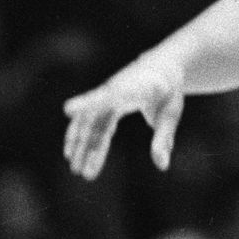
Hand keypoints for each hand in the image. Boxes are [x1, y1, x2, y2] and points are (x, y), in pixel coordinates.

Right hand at [62, 56, 184, 178]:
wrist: (160, 67)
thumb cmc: (168, 90)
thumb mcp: (170, 113)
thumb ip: (163, 138)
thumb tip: (162, 167)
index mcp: (134, 88)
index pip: (109, 96)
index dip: (88, 102)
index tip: (68, 110)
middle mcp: (114, 91)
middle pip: (94, 118)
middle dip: (86, 145)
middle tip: (79, 171)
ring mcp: (106, 97)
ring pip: (90, 123)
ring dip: (83, 146)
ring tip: (77, 171)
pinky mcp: (103, 103)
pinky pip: (91, 123)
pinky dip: (84, 139)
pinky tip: (76, 156)